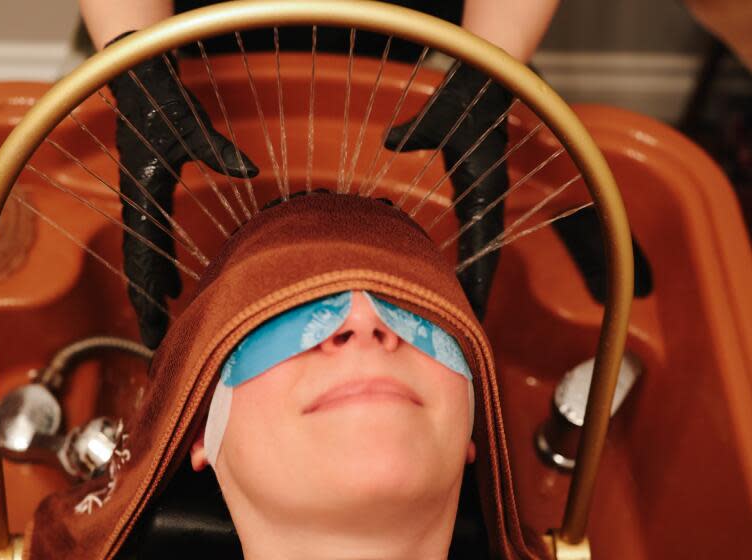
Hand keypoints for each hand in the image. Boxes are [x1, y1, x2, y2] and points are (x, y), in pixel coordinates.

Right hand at [107, 32, 258, 347]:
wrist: (136, 79)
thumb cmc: (160, 98)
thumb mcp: (189, 122)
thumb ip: (215, 148)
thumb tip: (247, 170)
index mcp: (143, 193)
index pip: (143, 252)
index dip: (150, 288)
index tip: (156, 318)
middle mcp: (137, 204)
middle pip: (137, 266)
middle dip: (145, 305)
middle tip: (154, 342)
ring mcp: (141, 204)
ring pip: (141, 259)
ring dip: (150, 294)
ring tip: (160, 327)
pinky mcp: (148, 199)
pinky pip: (150, 245)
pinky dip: (158, 272)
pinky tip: (175, 290)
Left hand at [385, 64, 511, 319]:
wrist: (486, 79)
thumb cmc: (465, 94)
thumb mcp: (438, 114)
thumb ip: (416, 130)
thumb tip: (390, 138)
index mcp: (483, 187)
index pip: (484, 242)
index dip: (479, 278)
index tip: (474, 309)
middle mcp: (487, 197)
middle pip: (486, 256)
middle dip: (477, 293)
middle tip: (467, 330)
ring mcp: (483, 196)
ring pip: (481, 247)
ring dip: (473, 279)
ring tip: (461, 314)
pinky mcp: (474, 191)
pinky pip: (473, 233)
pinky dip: (465, 257)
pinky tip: (450, 274)